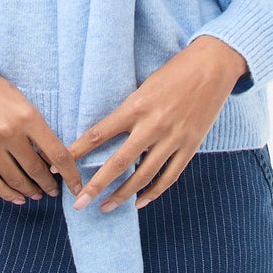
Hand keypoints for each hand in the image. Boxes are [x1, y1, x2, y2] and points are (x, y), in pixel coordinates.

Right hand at [0, 68, 82, 203]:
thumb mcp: (23, 103)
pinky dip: (8, 194)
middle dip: (48, 185)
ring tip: (37, 194)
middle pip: (36, 170)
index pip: (57, 153)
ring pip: (16, 180)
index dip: (70, 175)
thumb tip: (52, 161)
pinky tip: (17, 198)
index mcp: (28, 116)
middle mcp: (9, 132)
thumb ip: (37, 129)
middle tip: (53, 191)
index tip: (76, 187)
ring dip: (30, 191)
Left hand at [69, 37, 247, 212]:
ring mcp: (173, 138)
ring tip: (105, 207)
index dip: (77, 151)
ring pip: (143, 176)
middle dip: (95, 185)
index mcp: (136, 105)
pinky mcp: (190, 145)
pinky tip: (139, 201)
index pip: (99, 133)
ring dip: (122, 195)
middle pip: (118, 162)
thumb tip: (107, 134)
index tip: (60, 165)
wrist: (213, 66)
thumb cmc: (175, 71)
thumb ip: (129, 111)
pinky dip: (154, 192)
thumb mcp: (145, 85)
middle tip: (78, 203)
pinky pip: (169, 176)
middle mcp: (152, 124)